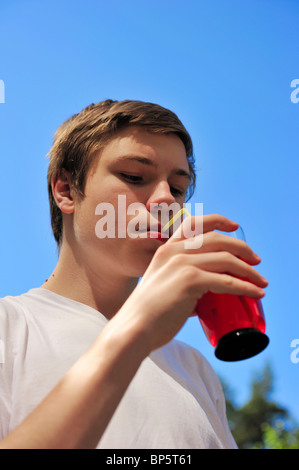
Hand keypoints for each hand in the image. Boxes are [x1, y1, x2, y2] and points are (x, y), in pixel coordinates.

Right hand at [119, 214, 267, 352]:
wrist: (134, 328)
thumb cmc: (149, 313)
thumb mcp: (163, 284)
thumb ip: (183, 280)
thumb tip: (208, 292)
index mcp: (166, 249)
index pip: (194, 223)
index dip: (218, 220)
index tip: (234, 226)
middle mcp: (174, 251)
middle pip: (218, 239)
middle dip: (242, 248)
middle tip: (256, 261)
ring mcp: (182, 264)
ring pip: (227, 259)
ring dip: (249, 270)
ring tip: (260, 281)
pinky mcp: (190, 280)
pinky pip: (227, 281)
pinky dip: (246, 287)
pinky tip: (255, 293)